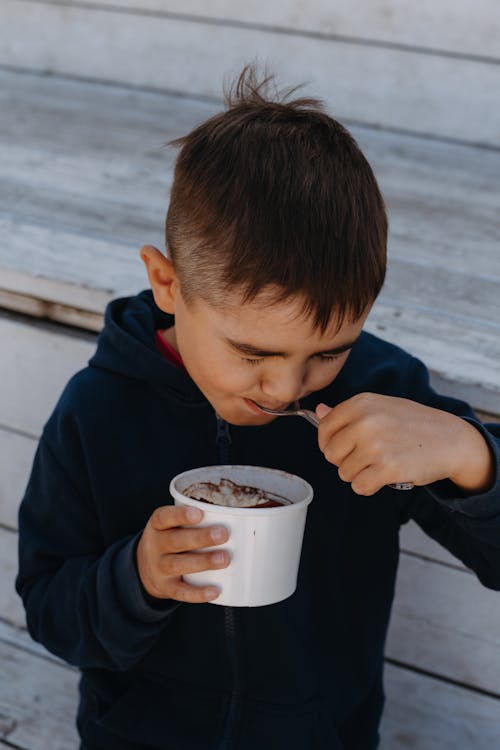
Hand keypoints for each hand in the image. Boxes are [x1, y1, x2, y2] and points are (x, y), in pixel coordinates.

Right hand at [136, 505, 229, 602]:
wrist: (145, 567)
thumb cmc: (171, 538)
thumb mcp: (172, 525)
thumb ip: (195, 519)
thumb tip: (237, 515)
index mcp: (158, 525)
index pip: (164, 517)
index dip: (180, 515)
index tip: (199, 513)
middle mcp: (155, 545)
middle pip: (175, 541)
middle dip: (200, 538)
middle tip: (223, 534)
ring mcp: (158, 567)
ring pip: (178, 565)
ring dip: (203, 562)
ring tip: (224, 559)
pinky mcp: (165, 587)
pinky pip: (180, 592)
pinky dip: (198, 593)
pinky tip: (215, 591)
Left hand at [316, 393, 493, 495]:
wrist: (450, 439)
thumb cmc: (413, 423)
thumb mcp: (381, 407)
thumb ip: (347, 412)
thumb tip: (318, 411)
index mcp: (361, 403)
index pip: (324, 428)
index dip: (330, 442)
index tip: (344, 447)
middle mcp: (365, 421)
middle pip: (330, 453)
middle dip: (344, 460)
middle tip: (367, 458)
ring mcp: (375, 445)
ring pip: (344, 472)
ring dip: (359, 474)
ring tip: (379, 464)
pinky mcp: (387, 468)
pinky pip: (359, 487)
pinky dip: (369, 486)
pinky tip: (384, 476)